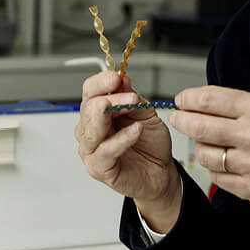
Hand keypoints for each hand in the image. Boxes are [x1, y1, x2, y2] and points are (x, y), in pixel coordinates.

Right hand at [76, 71, 180, 229]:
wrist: (160, 172)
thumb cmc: (150, 144)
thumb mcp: (145, 113)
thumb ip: (132, 97)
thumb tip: (122, 78)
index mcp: (98, 113)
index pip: (90, 92)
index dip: (101, 82)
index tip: (116, 77)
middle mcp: (90, 130)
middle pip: (89, 108)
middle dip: (111, 98)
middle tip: (131, 96)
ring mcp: (91, 150)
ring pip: (92, 129)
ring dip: (112, 114)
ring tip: (130, 105)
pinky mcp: (98, 168)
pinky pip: (106, 151)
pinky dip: (122, 139)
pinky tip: (136, 131)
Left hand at [171, 85, 249, 204]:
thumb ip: (235, 105)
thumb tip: (198, 103)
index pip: (208, 100)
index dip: (187, 99)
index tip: (181, 100)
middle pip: (199, 128)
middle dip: (182, 122)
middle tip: (179, 119)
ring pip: (205, 156)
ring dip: (201, 148)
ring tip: (210, 143)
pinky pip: (218, 178)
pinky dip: (216, 168)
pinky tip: (225, 161)